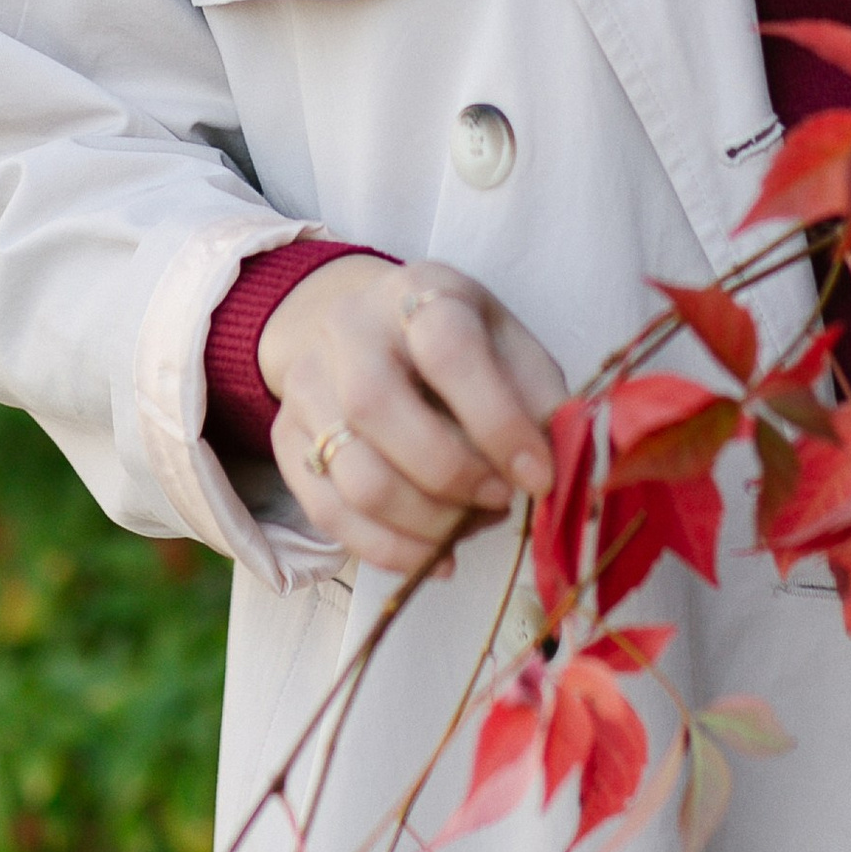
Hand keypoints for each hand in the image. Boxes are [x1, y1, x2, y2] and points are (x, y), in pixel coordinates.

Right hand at [260, 256, 567, 575]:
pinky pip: (329, 515)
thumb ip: (538, 397)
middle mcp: (348, 331)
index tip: (538, 476)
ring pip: (354, 475)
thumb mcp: (506, 342)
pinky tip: (435, 557)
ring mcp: (307, 384)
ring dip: (425, 523)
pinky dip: (389, 552)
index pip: (448, 351)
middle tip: (500, 502)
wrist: (367, 328)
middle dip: (452, 476)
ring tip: (471, 525)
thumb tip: (564, 468)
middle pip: (379, 410)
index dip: (498, 421)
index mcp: (416, 294)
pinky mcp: (286, 438)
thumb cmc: (454, 343)